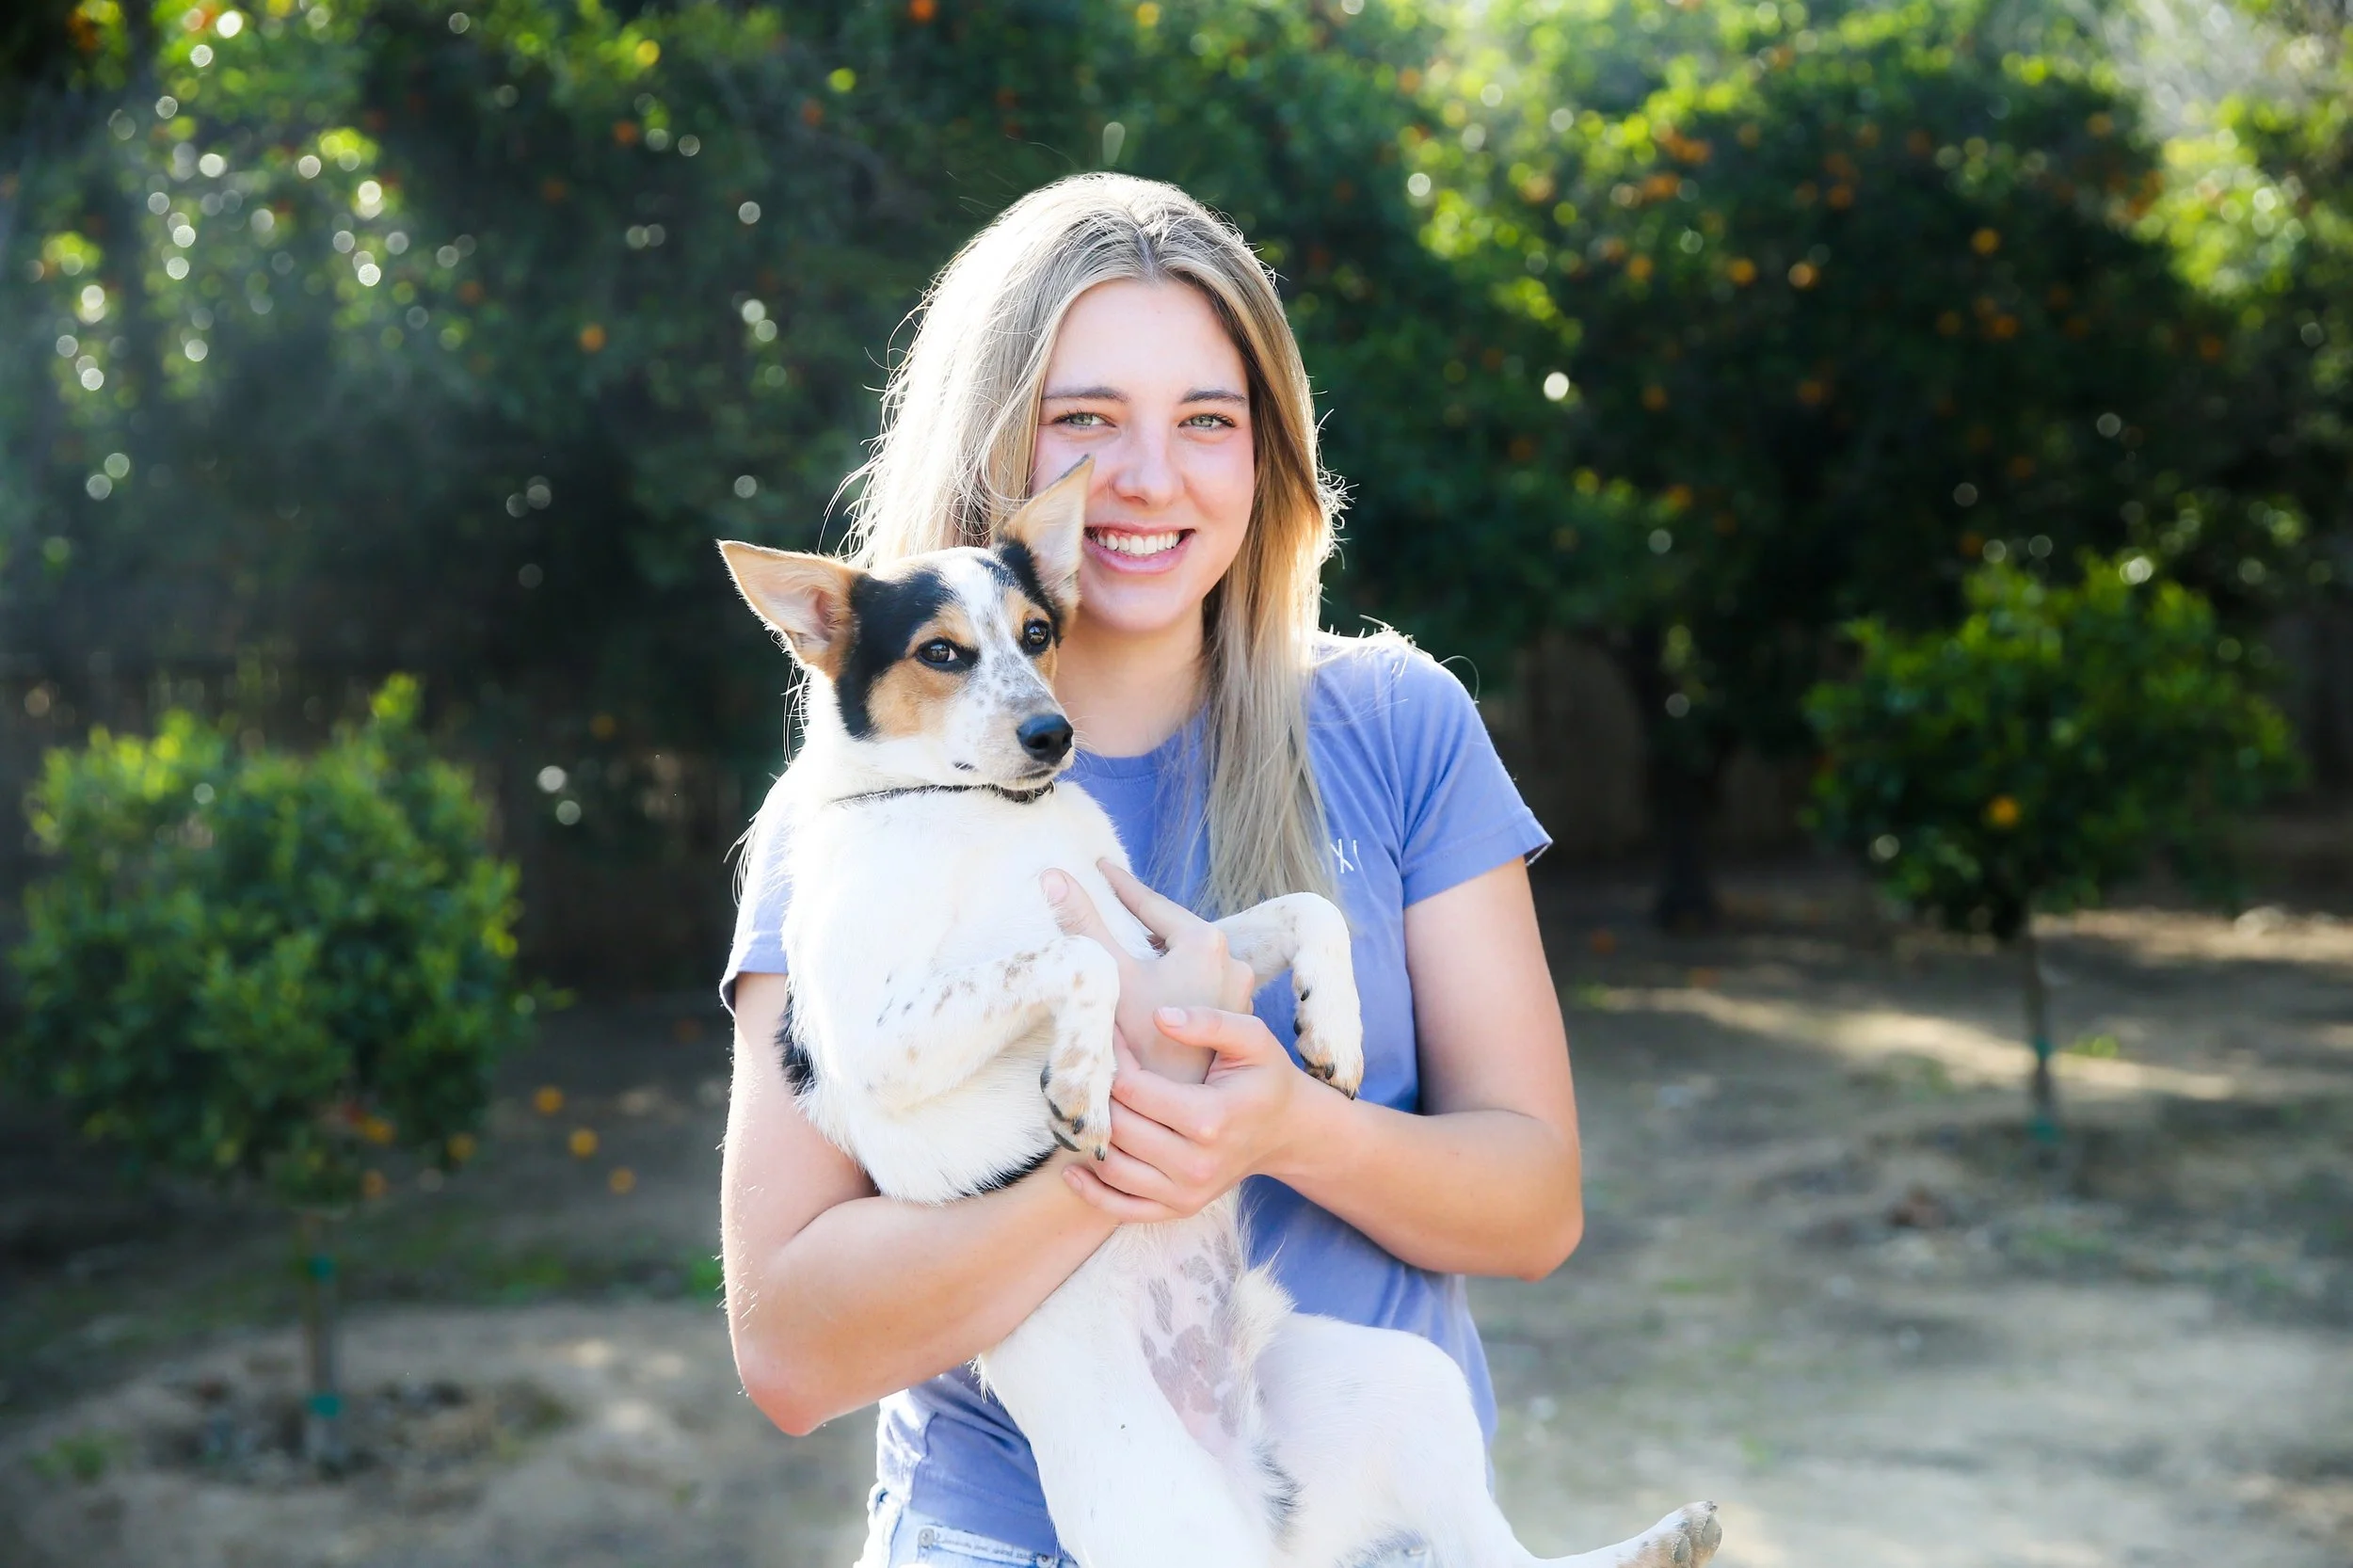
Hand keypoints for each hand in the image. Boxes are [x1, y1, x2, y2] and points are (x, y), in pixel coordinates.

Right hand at [1042, 860, 1254, 1083]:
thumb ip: (1083, 923)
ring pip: (1187, 956)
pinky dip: (1174, 975)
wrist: (1177, 1104)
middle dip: (1142, 917)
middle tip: (1114, 900)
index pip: (1152, 902)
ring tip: (1130, 941)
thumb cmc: (1143, 1041)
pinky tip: (1154, 983)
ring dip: (1158, 948)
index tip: (1100, 864)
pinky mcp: (1234, 1015)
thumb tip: (1053, 876)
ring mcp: (1237, 989)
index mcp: (1205, 941)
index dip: (1121, 884)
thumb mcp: (1109, 974)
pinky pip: (1199, 980)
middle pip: (1173, 928)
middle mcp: (1232, 959)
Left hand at [1062, 1005, 1332, 1222]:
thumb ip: (1209, 1021)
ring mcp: (1187, 1191)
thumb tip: (1159, 1017)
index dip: (1113, 1062)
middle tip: (1085, 1073)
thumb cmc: (1265, 1078)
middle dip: (1096, 1097)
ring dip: (1089, 1139)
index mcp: (1211, 1117)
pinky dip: (1092, 1192)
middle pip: (1119, 1128)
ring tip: (1079, 1110)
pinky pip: (1123, 1208)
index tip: (1107, 1040)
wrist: (1287, 1131)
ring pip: (1114, 1168)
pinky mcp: (1179, 1207)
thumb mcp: (1252, 1038)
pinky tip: (1074, 1169)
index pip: (1135, 1090)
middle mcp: (1197, 1162)